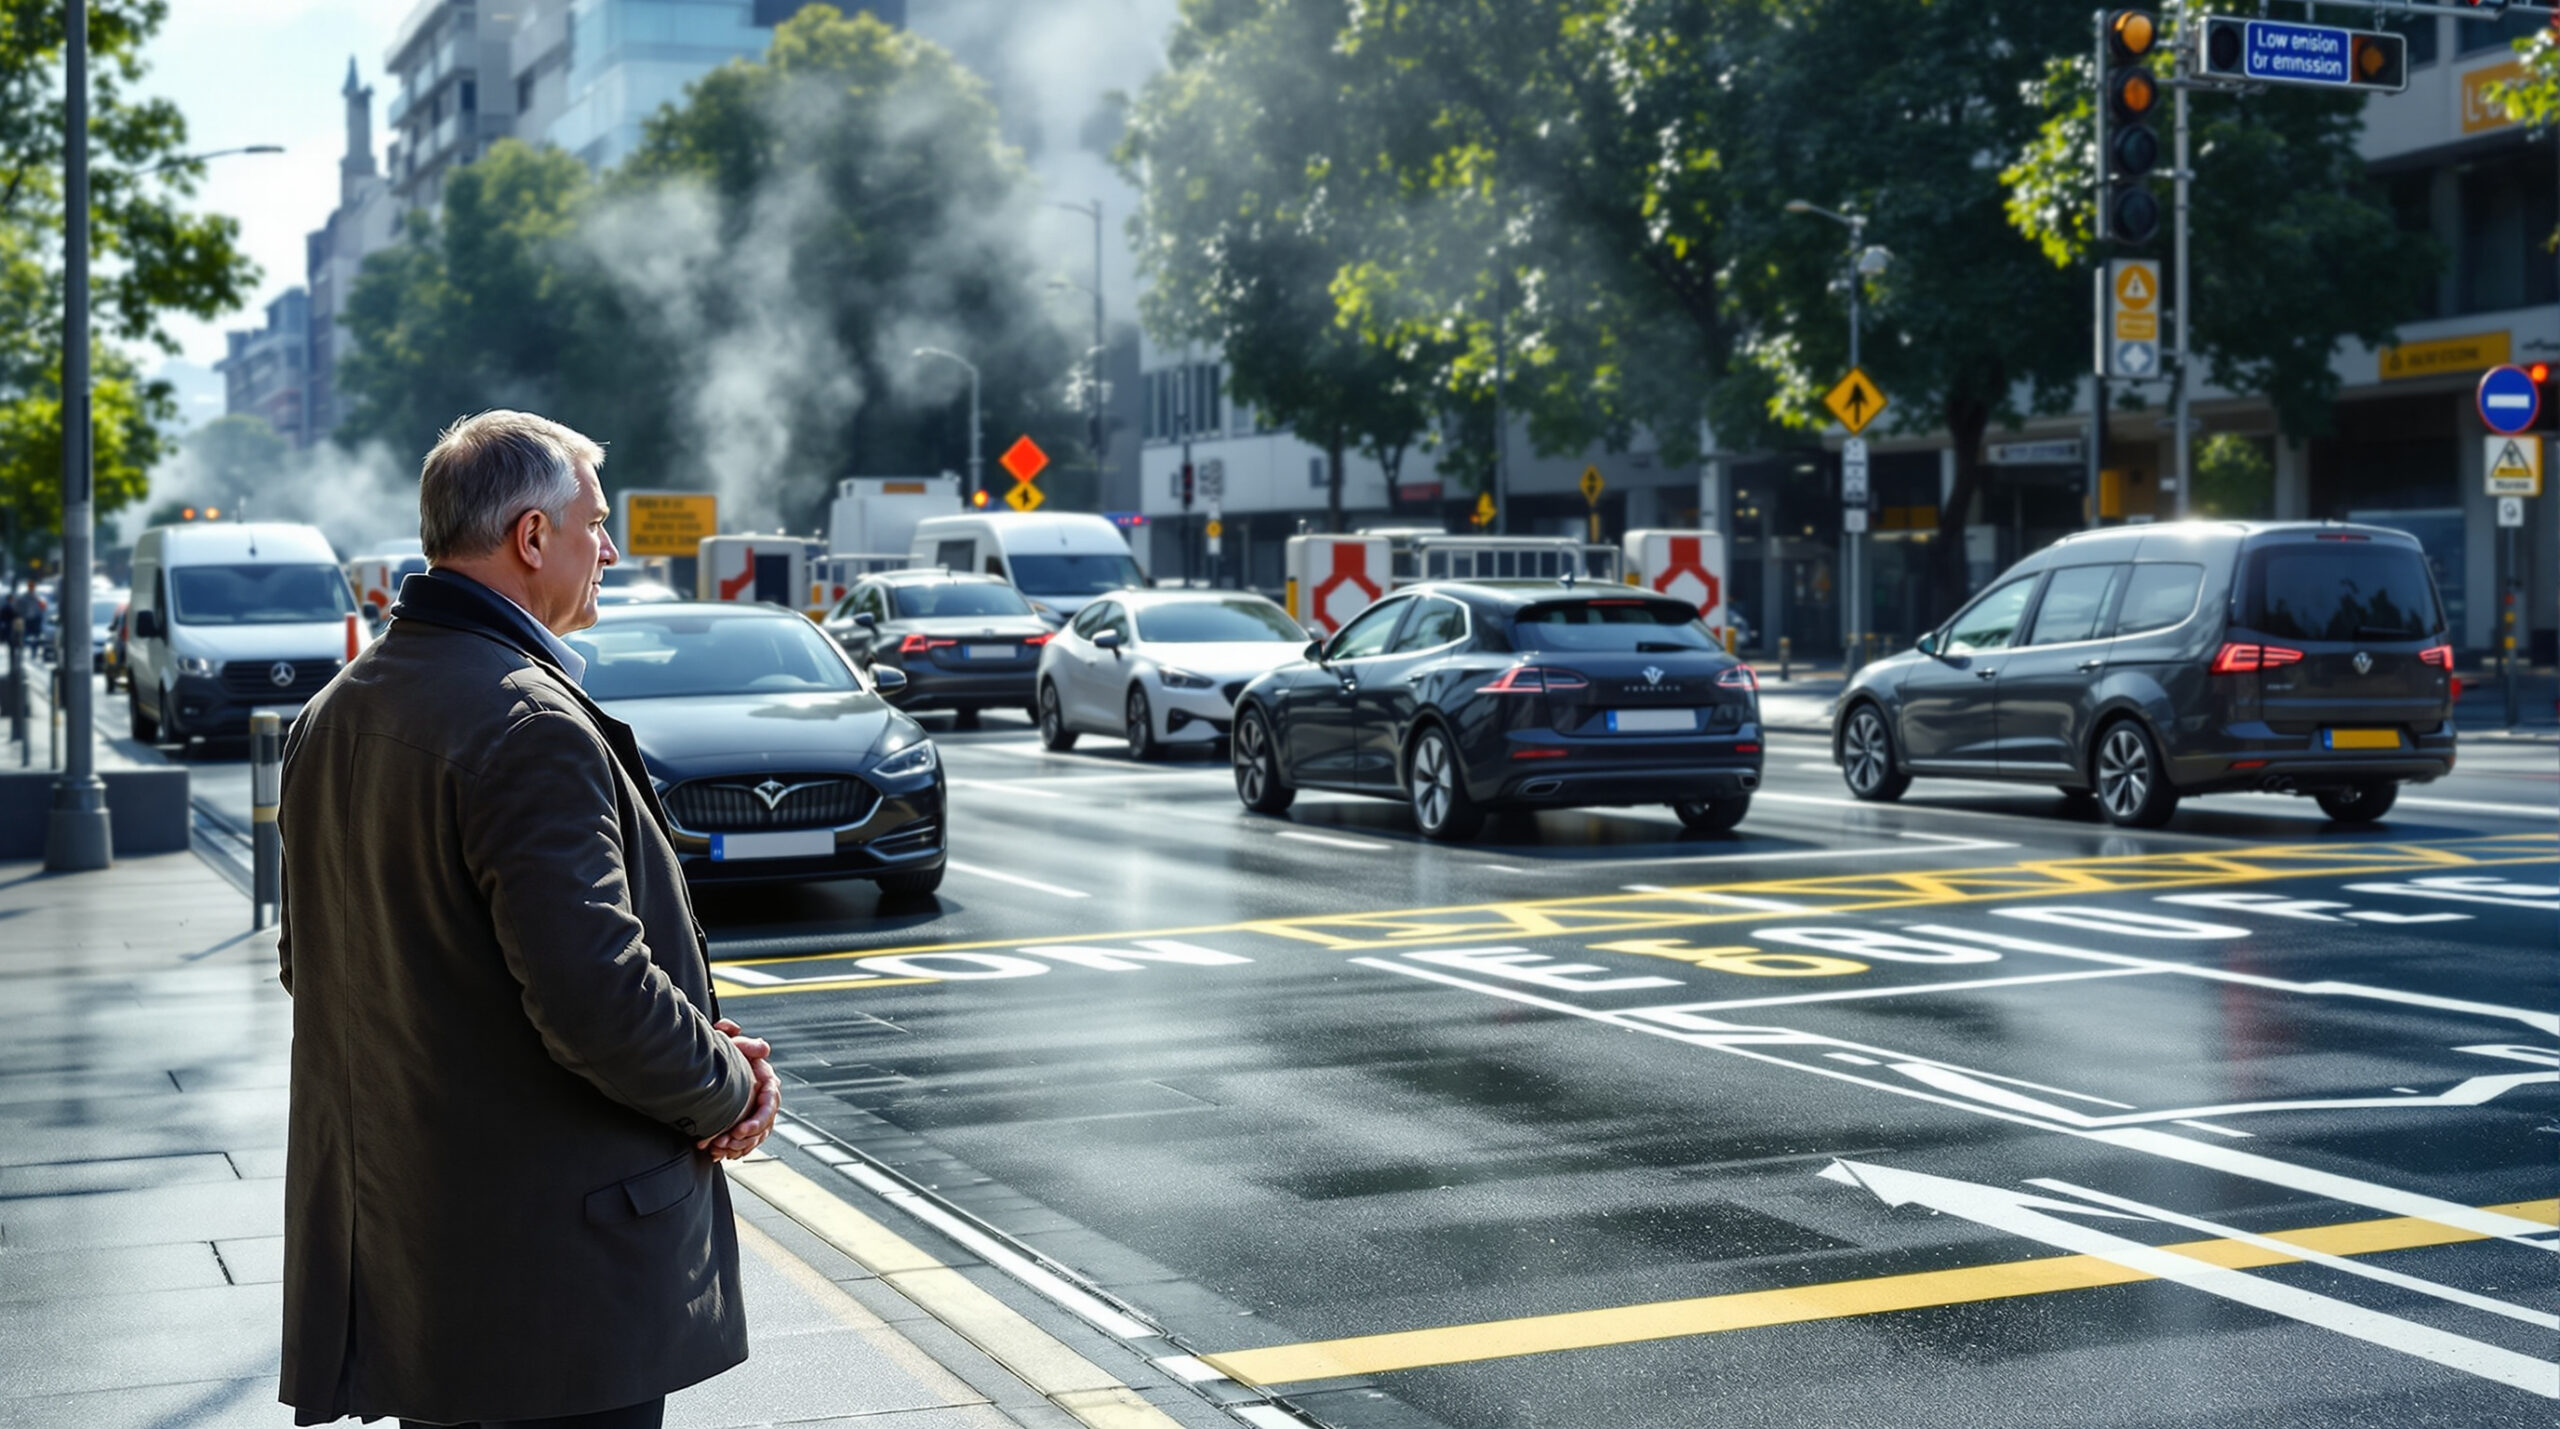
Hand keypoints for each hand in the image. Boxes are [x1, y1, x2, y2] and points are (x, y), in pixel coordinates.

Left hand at [697, 1020, 778, 1159]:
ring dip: (738, 1146)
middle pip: (764, 1126)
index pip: (769, 1106)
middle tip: (725, 1143)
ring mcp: (758, 1113)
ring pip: (755, 1138)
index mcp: (768, 1082)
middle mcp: (766, 1100)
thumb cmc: (731, 1053)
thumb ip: (747, 1044)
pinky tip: (719, 1154)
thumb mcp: (737, 1045)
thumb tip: (763, 1047)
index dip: (757, 1120)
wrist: (718, 1065)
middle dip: (745, 1138)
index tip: (739, 1130)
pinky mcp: (748, 1123)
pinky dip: (734, 1150)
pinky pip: (746, 1142)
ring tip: (718, 1149)